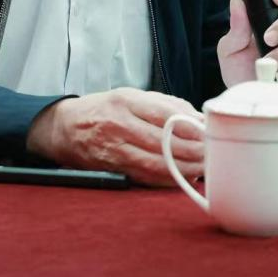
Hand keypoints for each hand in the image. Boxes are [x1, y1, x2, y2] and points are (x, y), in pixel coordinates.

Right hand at [25, 88, 203, 186]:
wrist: (65, 128)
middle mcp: (118, 124)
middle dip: (192, 151)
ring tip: (203, 169)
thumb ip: (166, 105)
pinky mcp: (111, 168)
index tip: (209, 133)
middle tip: (212, 155)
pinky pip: (143, 176)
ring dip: (182, 169)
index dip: (190, 126)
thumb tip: (198, 118)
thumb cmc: (105, 109)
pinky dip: (165, 180)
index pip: (165, 113)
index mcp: (126, 101)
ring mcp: (113, 148)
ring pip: (154, 162)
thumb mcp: (132, 96)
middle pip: (162, 141)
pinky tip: (182, 179)